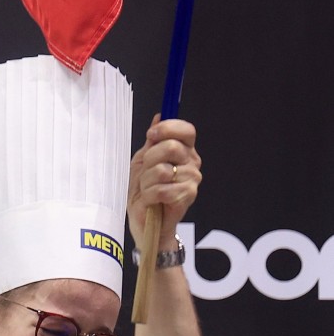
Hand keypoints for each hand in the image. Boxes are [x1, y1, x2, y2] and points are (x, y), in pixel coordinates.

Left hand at [127, 115, 201, 247]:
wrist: (144, 219)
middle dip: (149, 160)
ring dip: (147, 181)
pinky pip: (162, 189)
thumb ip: (152, 141)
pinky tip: (151, 200)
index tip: (150, 136)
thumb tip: (159, 116)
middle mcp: (192, 162)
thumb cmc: (143, 190)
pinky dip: (149, 195)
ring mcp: (192, 179)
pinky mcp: (188, 196)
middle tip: (146, 173)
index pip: (186, 130)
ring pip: (162, 170)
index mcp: (183, 151)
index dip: (167, 129)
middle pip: (171, 147)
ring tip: (148, 189)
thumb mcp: (142, 161)